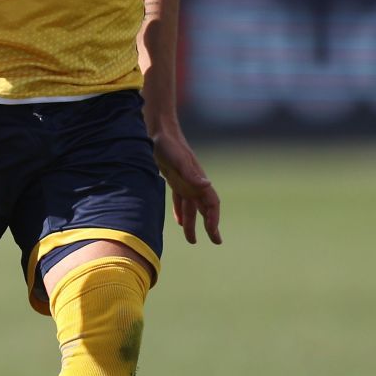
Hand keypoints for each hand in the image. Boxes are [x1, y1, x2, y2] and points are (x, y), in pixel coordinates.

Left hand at [150, 127, 221, 245]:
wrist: (159, 133)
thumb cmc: (169, 146)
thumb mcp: (179, 160)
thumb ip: (192, 174)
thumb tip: (207, 185)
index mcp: (199, 181)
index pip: (212, 204)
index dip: (214, 219)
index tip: (213, 233)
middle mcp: (195, 184)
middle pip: (205, 209)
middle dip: (210, 225)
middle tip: (216, 241)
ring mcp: (185, 183)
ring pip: (191, 208)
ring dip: (193, 223)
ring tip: (192, 240)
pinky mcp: (174, 180)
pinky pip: (180, 201)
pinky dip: (181, 212)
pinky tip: (179, 223)